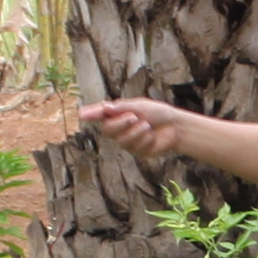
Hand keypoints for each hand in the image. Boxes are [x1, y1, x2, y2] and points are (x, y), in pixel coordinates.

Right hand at [79, 97, 199, 159]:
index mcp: (117, 114)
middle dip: (121, 124)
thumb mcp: (139, 106)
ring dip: (137, 132)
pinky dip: (146, 140)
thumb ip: (122, 108)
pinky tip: (153, 136)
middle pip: (108, 130)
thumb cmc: (157, 113)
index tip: (82, 115)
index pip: (100, 114)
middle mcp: (119, 128)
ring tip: (148, 126)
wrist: (175, 127)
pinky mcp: (137, 151)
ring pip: (122, 140)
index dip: (91, 114)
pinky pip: (136, 147)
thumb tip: (104, 108)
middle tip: (134, 117)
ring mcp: (127, 141)